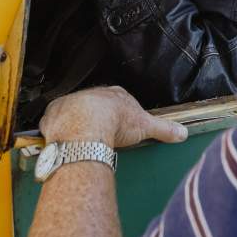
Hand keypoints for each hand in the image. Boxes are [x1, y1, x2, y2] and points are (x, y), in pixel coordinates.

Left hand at [40, 86, 187, 148]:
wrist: (86, 124)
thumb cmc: (115, 122)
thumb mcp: (146, 126)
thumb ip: (164, 128)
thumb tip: (182, 132)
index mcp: (114, 95)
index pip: (118, 100)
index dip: (119, 112)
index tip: (120, 123)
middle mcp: (92, 95)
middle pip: (95, 105)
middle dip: (96, 117)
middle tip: (100, 135)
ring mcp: (72, 103)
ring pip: (74, 111)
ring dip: (75, 122)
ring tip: (80, 141)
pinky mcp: (54, 114)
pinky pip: (54, 120)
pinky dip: (57, 129)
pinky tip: (62, 141)